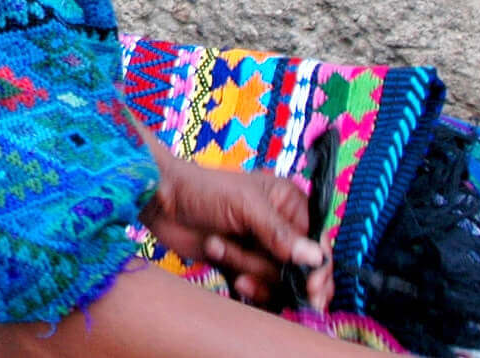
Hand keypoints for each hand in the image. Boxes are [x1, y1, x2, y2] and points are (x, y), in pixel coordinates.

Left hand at [139, 152, 330, 309]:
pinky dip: (248, 288)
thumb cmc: (202, 190)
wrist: (161, 201)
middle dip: (272, 270)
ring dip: (249, 270)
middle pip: (299, 267)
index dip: (318, 267)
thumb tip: (316, 257)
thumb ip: (280, 233)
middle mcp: (280, 227)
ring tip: (219, 248)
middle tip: (249, 275)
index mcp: (288, 203)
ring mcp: (261, 248)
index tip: (313, 289)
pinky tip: (232, 277)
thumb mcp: (245, 205)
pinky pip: (260, 289)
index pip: (318, 241)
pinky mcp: (243, 266)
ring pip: (277, 280)